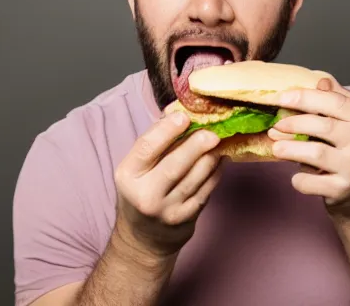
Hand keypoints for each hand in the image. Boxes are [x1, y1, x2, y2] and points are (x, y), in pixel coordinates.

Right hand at [114, 111, 222, 258]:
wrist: (143, 239)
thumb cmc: (141, 191)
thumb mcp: (137, 168)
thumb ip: (156, 141)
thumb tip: (178, 111)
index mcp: (128, 175)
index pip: (146, 148)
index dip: (166, 130)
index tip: (184, 116)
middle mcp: (145, 195)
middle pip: (174, 165)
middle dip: (196, 146)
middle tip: (212, 132)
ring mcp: (167, 210)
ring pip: (194, 179)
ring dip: (211, 157)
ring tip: (220, 141)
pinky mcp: (185, 220)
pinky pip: (205, 192)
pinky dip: (216, 173)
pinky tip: (221, 159)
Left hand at [268, 76, 349, 219]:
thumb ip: (335, 99)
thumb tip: (318, 80)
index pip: (332, 101)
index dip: (303, 97)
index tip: (280, 97)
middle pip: (322, 125)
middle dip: (293, 124)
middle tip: (275, 126)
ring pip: (315, 153)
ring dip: (290, 149)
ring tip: (277, 148)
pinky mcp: (343, 189)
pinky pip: (312, 182)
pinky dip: (299, 178)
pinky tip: (296, 174)